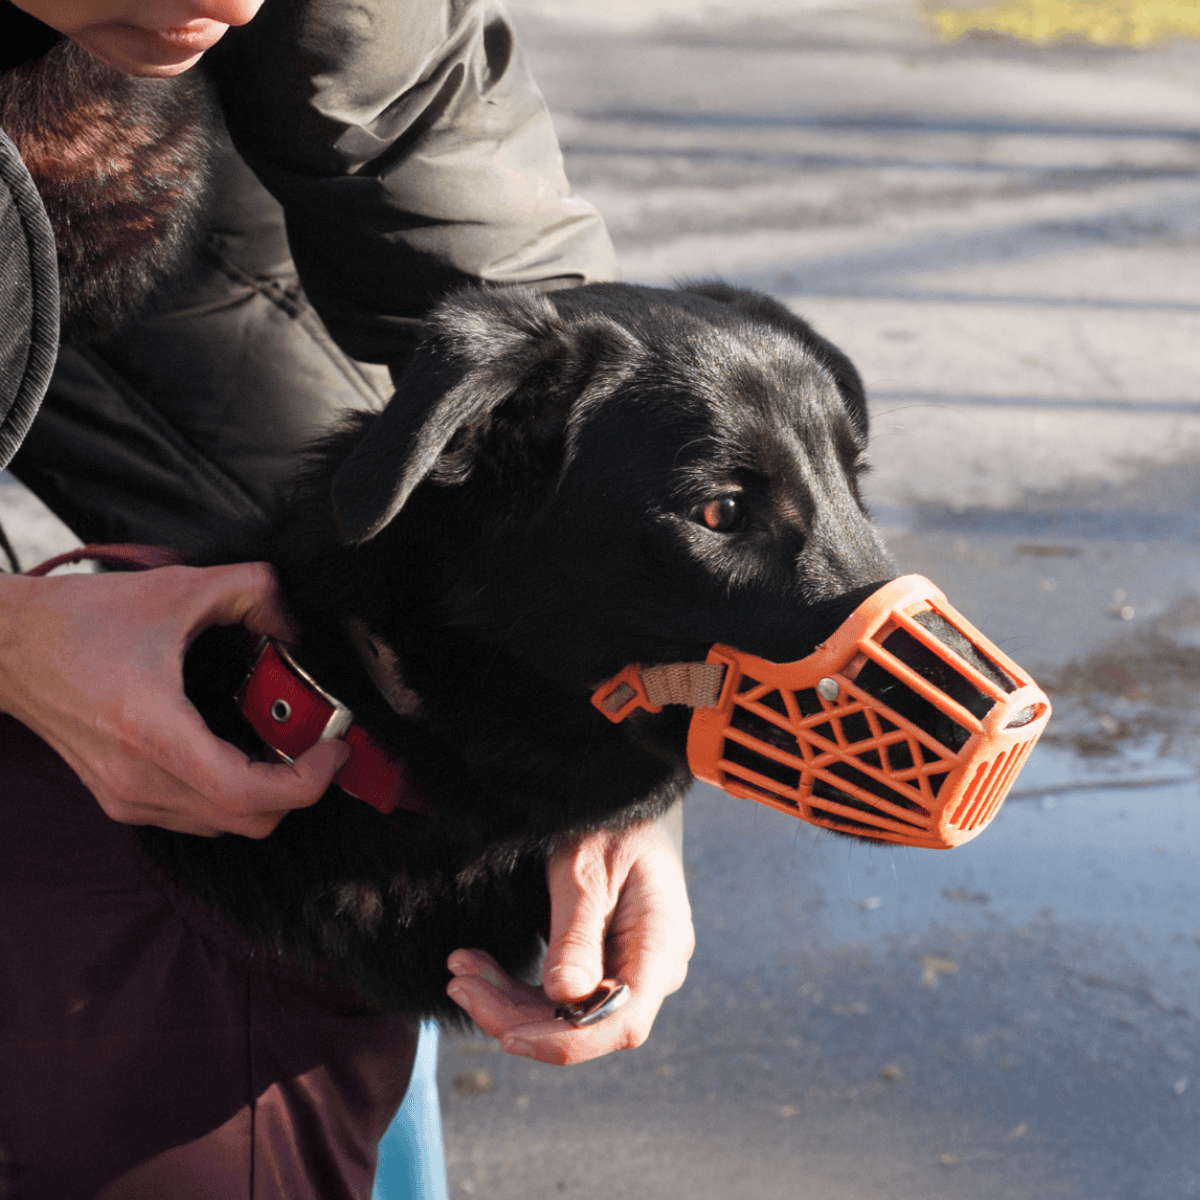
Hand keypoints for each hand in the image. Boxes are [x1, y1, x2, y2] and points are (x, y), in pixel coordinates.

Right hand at [0, 563, 348, 836]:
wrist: (4, 647)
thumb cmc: (81, 620)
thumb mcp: (178, 589)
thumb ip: (252, 591)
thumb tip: (295, 625)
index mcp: (153, 733)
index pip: (246, 794)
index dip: (305, 782)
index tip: (333, 748)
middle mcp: (138, 781)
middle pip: (246, 822)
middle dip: (298, 789)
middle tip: (320, 744)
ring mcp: (126, 797)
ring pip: (223, 826)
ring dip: (267, 794)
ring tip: (288, 746)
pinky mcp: (120, 799)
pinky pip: (196, 817)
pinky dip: (233, 795)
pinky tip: (244, 752)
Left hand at [445, 810, 693, 1064]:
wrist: (618, 797)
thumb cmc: (607, 821)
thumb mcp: (585, 868)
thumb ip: (577, 934)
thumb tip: (564, 998)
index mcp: (660, 944)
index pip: (623, 1021)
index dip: (567, 1041)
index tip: (508, 1036)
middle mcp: (652, 968)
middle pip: (586, 1024)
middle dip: (516, 1014)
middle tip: (460, 982)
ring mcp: (629, 968)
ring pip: (566, 1012)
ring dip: (508, 1000)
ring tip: (461, 968)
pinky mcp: (605, 962)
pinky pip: (562, 992)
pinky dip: (517, 987)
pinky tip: (479, 967)